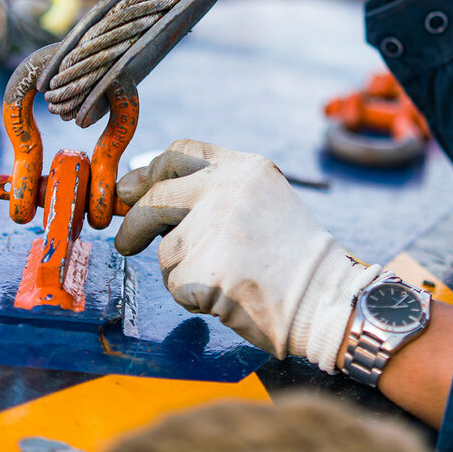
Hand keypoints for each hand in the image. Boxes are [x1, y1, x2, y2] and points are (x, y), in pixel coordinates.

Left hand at [115, 140, 380, 371]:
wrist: (325, 298)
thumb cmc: (293, 256)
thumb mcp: (263, 200)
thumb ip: (213, 190)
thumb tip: (140, 193)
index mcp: (244, 169)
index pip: (180, 152)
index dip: (149, 172)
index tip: (132, 191)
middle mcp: (227, 191)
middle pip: (155, 198)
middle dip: (135, 223)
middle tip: (127, 242)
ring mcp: (215, 230)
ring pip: (166, 249)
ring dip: (183, 268)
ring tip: (225, 275)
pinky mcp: (205, 270)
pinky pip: (176, 284)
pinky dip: (192, 296)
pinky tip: (227, 294)